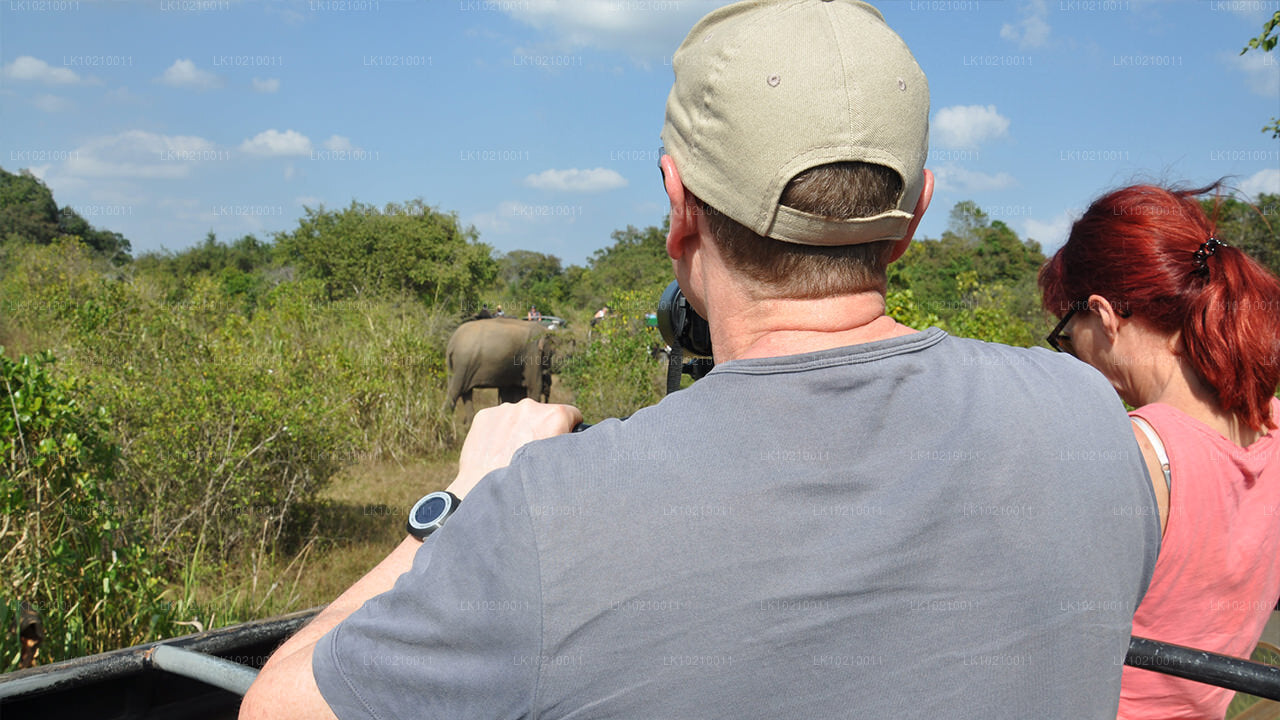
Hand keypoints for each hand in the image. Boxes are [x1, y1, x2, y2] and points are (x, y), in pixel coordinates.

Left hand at [447, 398, 582, 498]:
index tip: (560, 444)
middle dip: (541, 431)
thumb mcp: (561, 469)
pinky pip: (498, 421)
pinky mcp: (485, 416)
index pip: (572, 415)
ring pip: (519, 418)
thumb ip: (567, 449)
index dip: (568, 431)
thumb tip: (573, 448)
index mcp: (554, 416)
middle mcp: (529, 407)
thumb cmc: (529, 490)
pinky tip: (497, 454)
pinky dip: (499, 434)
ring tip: (513, 458)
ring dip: (519, 432)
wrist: (488, 499)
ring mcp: (504, 410)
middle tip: (533, 458)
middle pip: (543, 415)